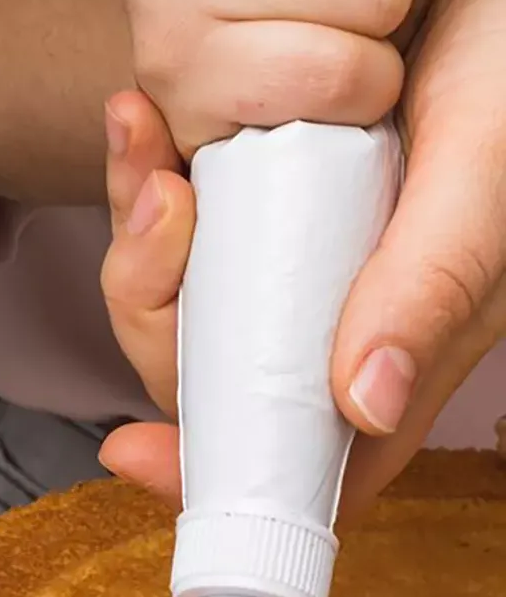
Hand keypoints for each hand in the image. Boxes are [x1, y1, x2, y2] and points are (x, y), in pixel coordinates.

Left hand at [98, 0, 505, 516]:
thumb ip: (432, 285)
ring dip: (142, 236)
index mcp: (399, 348)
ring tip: (143, 149)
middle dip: (155, 312)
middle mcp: (337, 318)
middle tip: (157, 212)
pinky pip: (185, 218)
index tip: (126, 451)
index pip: (297, 460)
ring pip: (184, 298)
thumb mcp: (483, 172)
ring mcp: (298, 260)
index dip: (209, 473)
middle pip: (208, 377)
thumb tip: (363, 405)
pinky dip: (150, 176)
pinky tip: (141, 124)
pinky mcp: (268, 197)